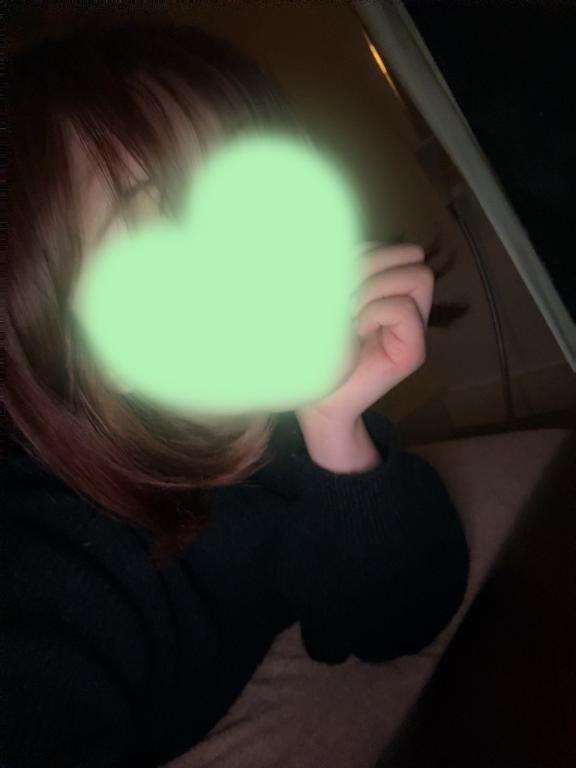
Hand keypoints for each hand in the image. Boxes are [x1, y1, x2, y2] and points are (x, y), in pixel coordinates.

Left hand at [296, 242, 434, 428]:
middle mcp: (405, 306)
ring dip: (376, 288)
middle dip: (375, 266)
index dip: (369, 251)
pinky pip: (405, 309)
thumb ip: (347, 269)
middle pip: (414, 256)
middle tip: (346, 295)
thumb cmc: (313, 348)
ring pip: (418, 276)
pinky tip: (358, 329)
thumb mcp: (327, 297)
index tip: (338, 277)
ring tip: (350, 312)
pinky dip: (377, 312)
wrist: (313, 397)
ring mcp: (413, 329)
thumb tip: (350, 240)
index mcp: (386, 292)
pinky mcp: (413, 352)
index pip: (396, 247)